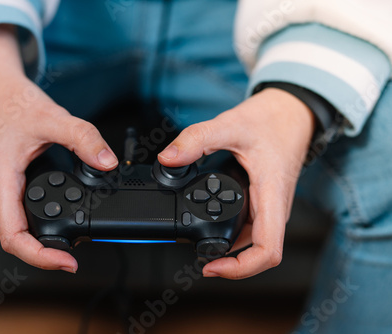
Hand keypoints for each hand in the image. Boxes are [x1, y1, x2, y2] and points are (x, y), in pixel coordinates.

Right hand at [0, 25, 117, 271]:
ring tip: (77, 238)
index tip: (66, 262)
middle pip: (20, 240)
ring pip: (23, 230)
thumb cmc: (13, 105)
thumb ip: (83, 139)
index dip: (40, 257)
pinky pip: (27, 216)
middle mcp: (0, 194)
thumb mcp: (52, 118)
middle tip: (79, 253)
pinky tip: (67, 218)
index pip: (13, 238)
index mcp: (2, 182)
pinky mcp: (14, 189)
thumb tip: (107, 162)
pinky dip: (47, 224)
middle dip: (48, 253)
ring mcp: (6, 194)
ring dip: (48, 240)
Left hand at [158, 88, 314, 278]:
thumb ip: (196, 139)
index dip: (241, 268)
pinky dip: (233, 236)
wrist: (292, 112)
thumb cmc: (272, 120)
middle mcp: (275, 208)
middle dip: (230, 264)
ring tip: (202, 247)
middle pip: (259, 254)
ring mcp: (271, 207)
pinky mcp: (266, 203)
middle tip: (199, 261)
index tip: (213, 267)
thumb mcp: (230, 125)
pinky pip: (253, 230)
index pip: (268, 250)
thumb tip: (168, 158)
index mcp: (272, 195)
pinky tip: (213, 227)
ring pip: (255, 244)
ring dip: (232, 252)